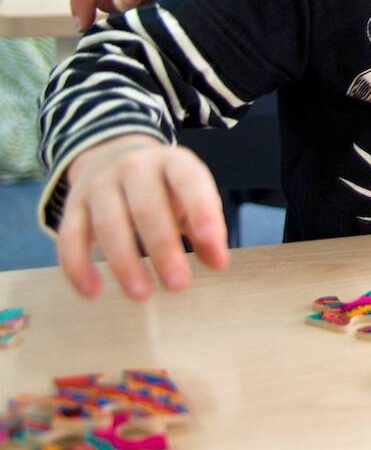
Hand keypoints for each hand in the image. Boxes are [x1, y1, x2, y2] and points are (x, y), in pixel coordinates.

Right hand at [57, 134, 229, 300]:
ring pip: (108, 224)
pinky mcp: (73, 205)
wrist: (111, 154)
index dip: (201, 210)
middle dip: (163, 248)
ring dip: (124, 262)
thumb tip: (219, 263)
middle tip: (178, 284)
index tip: (211, 242)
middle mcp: (134, 167)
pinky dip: (78, 266)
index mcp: (172, 162)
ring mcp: (100, 184)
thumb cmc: (163, 186)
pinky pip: (71, 237)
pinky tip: (93, 292)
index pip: (188, 181)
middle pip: (147, 207)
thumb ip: (206, 228)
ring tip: (142, 295)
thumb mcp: (190, 196)